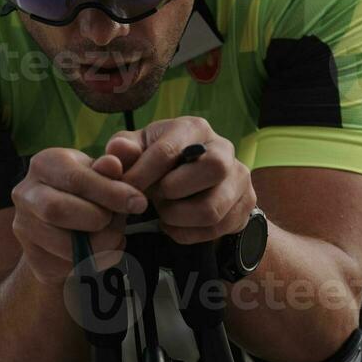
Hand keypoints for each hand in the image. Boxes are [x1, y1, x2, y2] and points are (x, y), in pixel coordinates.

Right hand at [10, 148, 148, 283]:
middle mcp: (26, 194)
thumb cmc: (88, 190)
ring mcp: (25, 227)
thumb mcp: (102, 172)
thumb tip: (113, 164)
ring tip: (115, 234)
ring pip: (63, 243)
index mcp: (44, 164)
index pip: (73, 178)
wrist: (66, 224)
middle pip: (58, 210)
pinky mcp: (34, 257)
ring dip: (101, 243)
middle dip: (98, 218)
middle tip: (119, 220)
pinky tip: (103, 249)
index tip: (138, 202)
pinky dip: (97, 260)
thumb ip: (113, 166)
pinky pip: (69, 265)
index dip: (110, 192)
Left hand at [105, 117, 255, 245]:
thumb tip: (115, 154)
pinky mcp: (246, 203)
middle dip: (173, 192)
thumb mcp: (137, 151)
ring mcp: (239, 176)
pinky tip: (175, 225)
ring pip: (212, 208)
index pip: (169, 150)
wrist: (193, 183)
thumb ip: (122, 151)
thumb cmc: (159, 162)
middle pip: (212, 168)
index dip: (141, 175)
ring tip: (165, 211)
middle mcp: (223, 148)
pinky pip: (216, 229)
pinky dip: (188, 233)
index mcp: (194, 128)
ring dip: (178, 217)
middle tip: (155, 198)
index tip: (125, 191)